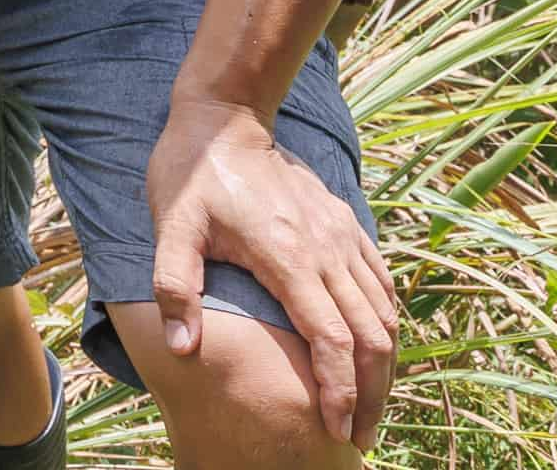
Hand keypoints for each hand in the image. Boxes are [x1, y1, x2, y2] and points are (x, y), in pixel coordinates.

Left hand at [146, 98, 398, 444]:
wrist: (224, 118)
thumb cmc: (192, 175)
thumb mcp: (170, 227)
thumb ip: (175, 287)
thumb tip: (182, 351)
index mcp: (289, 256)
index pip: (332, 340)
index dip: (340, 391)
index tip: (337, 429)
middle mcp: (327, 248)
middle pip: (372, 336)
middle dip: (371, 394)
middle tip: (358, 437)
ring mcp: (343, 235)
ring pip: (385, 314)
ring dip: (384, 366)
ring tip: (369, 407)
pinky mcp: (348, 224)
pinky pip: (381, 284)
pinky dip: (385, 325)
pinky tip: (375, 353)